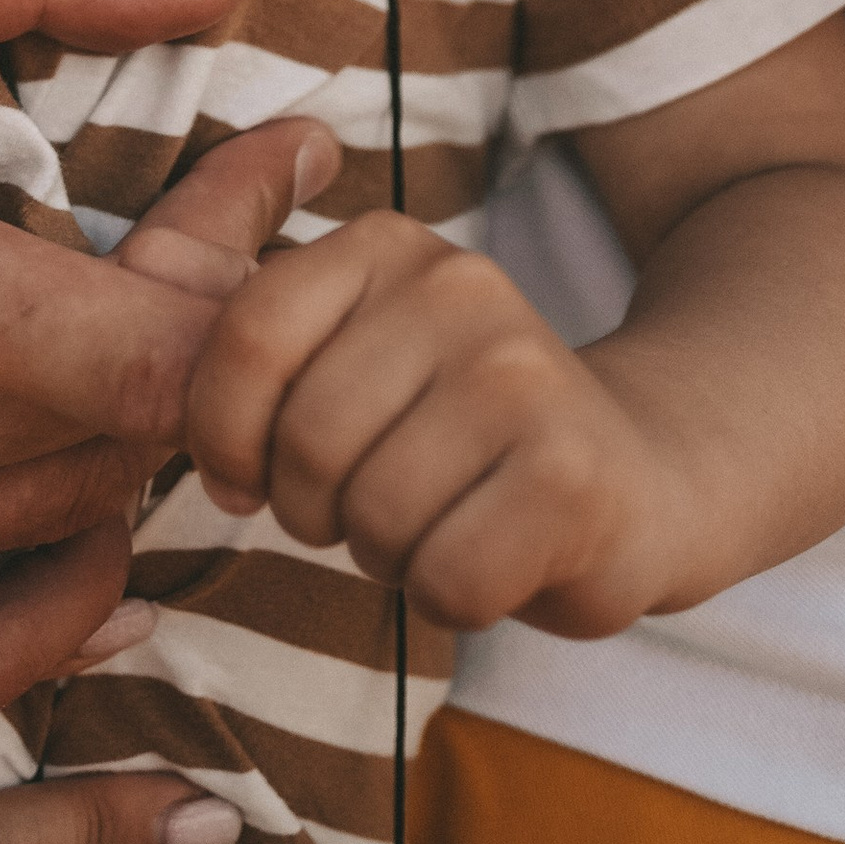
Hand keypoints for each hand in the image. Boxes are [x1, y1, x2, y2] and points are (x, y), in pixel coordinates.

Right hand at [0, 0, 333, 703]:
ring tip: (152, 335)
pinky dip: (41, 611)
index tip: (287, 164)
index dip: (253, 262)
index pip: (165, 350)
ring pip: (56, 530)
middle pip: (126, 435)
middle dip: (204, 317)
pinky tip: (90, 534)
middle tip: (225, 216)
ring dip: (130, 442)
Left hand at [186, 211, 678, 634]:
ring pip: (373, 520)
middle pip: (306, 445)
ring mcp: (526, 376)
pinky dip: (452, 597)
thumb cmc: (455, 427)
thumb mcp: (351, 338)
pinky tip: (495, 556)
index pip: (245, 340)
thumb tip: (199, 359)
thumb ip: (245, 312)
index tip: (247, 472)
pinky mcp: (577, 479)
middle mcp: (459, 287)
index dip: (223, 435)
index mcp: (385, 246)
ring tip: (439, 521)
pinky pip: (446, 582)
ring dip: (388, 556)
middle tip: (371, 505)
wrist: (645, 474)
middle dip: (316, 510)